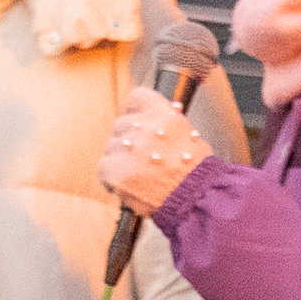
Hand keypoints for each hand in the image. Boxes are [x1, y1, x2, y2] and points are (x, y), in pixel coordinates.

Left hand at [101, 86, 210, 217]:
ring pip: (110, 147)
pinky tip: (127, 185)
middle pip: (121, 125)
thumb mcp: (189, 136)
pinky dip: (111, 178)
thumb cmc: (196, 174)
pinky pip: (103, 167)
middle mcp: (146, 128)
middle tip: (143, 159)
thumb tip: (147, 120)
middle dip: (128, 141)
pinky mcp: (117, 171)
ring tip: (139, 175)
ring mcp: (130, 150)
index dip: (135, 112)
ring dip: (120, 160)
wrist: (197, 201)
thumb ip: (166, 125)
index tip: (138, 123)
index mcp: (166, 116)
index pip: (137, 98)